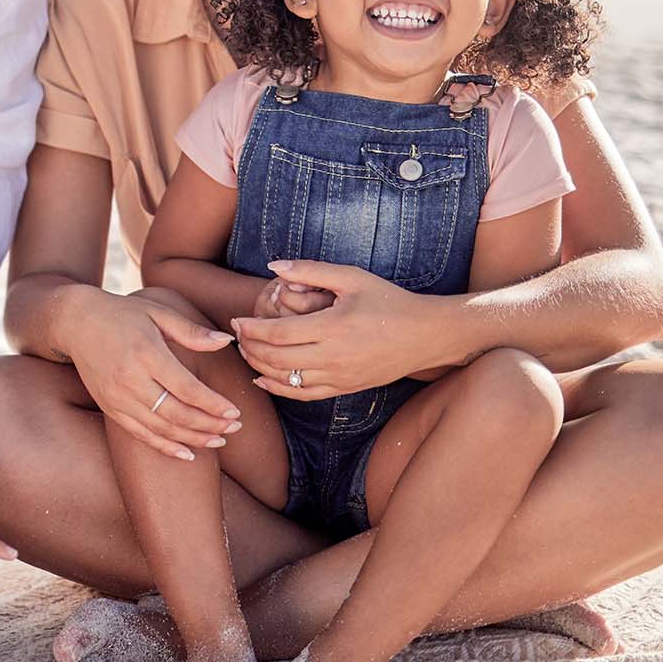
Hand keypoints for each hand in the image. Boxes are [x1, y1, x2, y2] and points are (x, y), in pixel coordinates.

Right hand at [63, 290, 241, 461]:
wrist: (75, 323)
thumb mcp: (157, 312)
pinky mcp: (110, 408)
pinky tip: (187, 454)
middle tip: (234, 427)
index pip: (187, 389)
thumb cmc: (122, 314)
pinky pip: (141, 434)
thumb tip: (226, 340)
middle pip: (177, 413)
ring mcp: (118, 398)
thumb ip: (191, 331)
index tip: (234, 411)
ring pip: (161, 429)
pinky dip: (165, 447)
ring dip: (193, 439)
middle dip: (209, 425)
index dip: (213, 405)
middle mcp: (130, 380)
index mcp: (147, 354)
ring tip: (218, 441)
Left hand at [230, 260, 444, 398]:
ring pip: (286, 380)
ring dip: (259, 367)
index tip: (237, 321)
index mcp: (333, 327)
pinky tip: (263, 378)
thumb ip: (310, 270)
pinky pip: (303, 395)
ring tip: (247, 352)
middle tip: (237, 336)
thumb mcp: (352, 278)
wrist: (425, 335)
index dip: (251, 329)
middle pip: (275, 359)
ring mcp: (339, 377)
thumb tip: (273, 266)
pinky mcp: (344, 389)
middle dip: (249, 348)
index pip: (278, 333)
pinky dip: (278, 389)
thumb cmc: (388, 301)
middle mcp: (334, 356)